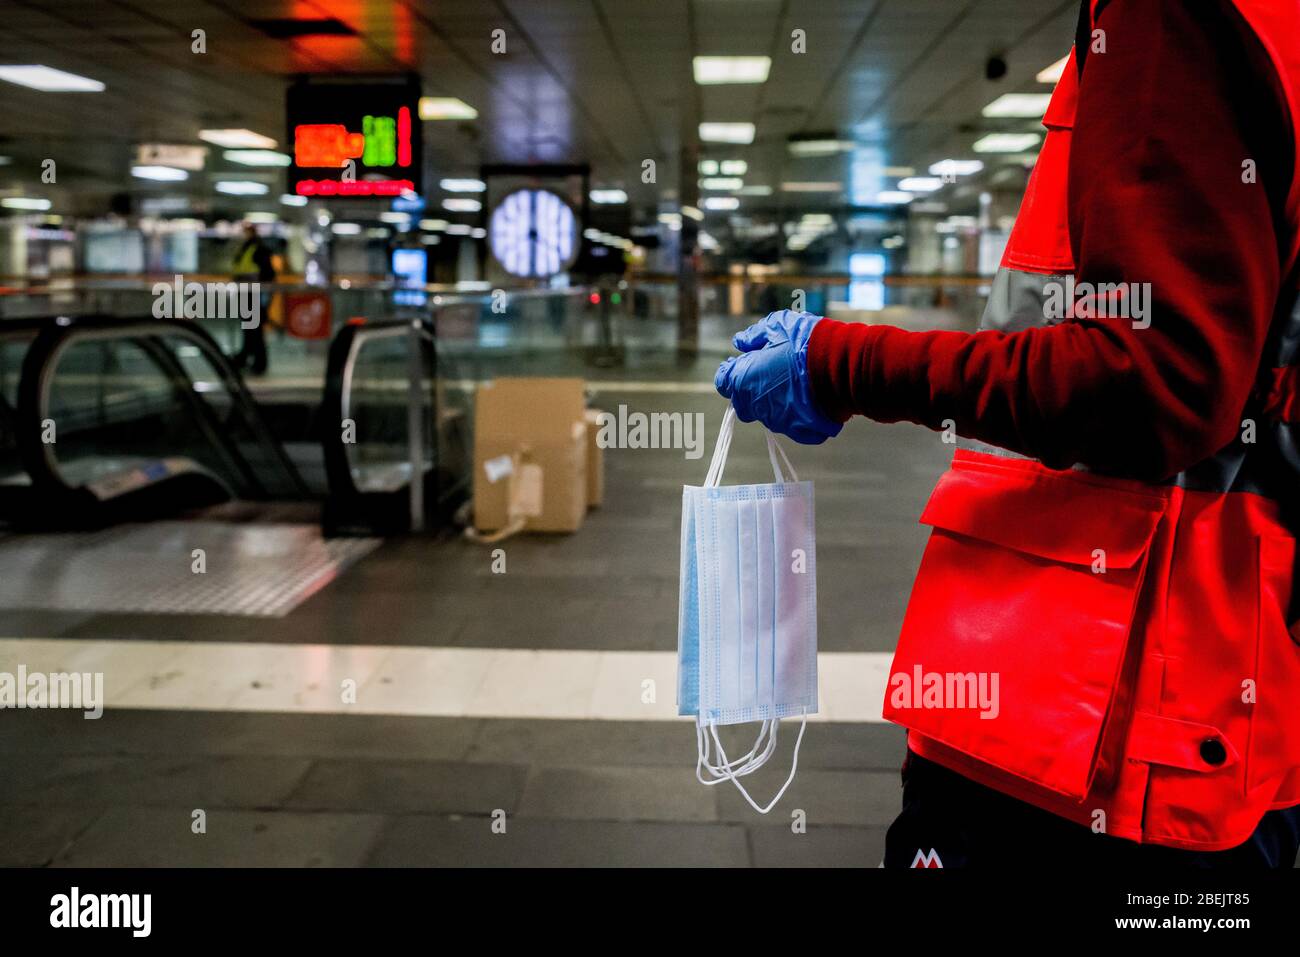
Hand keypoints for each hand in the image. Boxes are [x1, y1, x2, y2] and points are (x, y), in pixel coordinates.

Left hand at [714, 310, 842, 444]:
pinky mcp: (798, 431)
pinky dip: (796, 414)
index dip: (731, 371)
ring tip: (794, 382)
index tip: (741, 363)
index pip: (724, 381)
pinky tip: (808, 398)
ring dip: (774, 400)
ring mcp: (777, 420)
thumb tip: (740, 342)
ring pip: (767, 413)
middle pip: (743, 402)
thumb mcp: (777, 325)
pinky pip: (791, 425)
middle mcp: (755, 404)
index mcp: (743, 379)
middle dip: (750, 389)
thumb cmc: (806, 342)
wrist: (840, 366)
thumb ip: (754, 336)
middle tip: (769, 373)